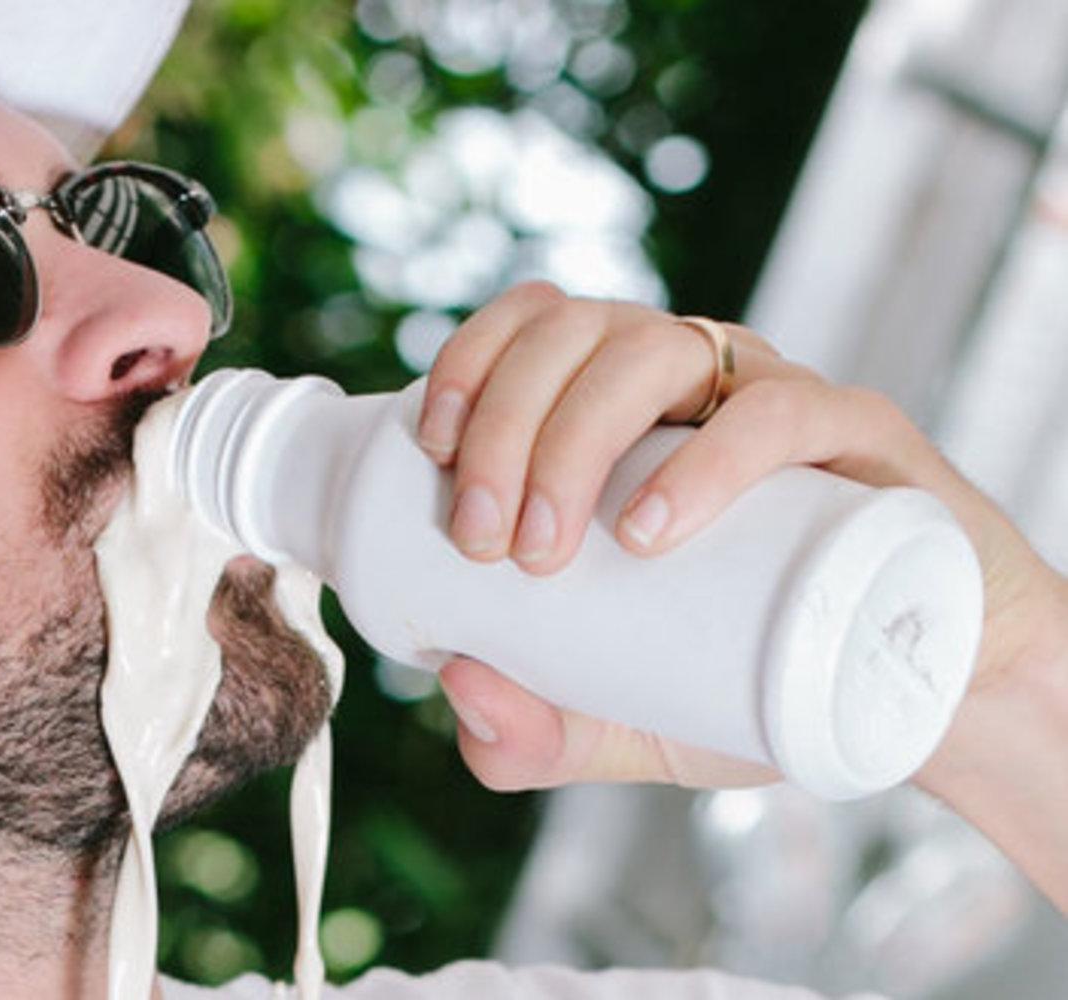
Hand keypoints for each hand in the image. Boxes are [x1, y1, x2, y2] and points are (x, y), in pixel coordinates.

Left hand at [414, 281, 1067, 797]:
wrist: (917, 699)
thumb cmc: (751, 682)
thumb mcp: (619, 725)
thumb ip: (531, 733)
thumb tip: (453, 684)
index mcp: (618, 405)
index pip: (531, 325)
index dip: (469, 361)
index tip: (430, 452)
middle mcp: (688, 378)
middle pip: (573, 334)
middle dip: (502, 424)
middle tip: (481, 541)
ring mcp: (769, 395)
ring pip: (654, 349)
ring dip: (574, 436)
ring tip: (550, 547)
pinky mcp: (857, 433)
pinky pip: (775, 411)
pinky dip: (703, 462)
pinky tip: (650, 529)